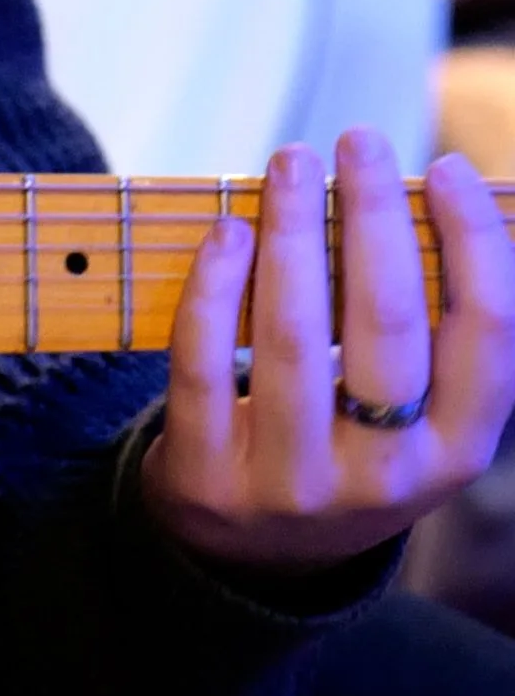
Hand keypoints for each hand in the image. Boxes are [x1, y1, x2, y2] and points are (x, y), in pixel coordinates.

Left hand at [138, 129, 514, 569]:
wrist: (251, 554)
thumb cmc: (346, 444)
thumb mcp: (412, 415)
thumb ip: (430, 328)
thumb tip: (436, 193)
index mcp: (455, 453)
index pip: (488, 333)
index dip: (476, 242)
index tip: (448, 167)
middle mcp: (384, 477)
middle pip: (390, 322)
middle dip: (374, 215)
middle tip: (358, 141)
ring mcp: (293, 485)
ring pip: (296, 338)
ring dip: (293, 232)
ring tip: (291, 164)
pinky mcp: (209, 479)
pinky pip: (208, 366)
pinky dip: (216, 288)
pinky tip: (227, 231)